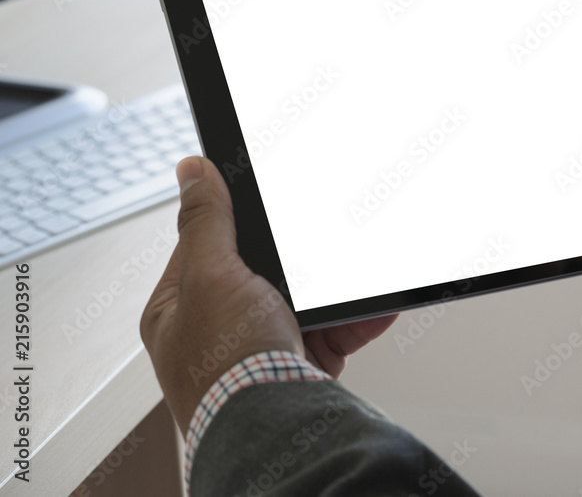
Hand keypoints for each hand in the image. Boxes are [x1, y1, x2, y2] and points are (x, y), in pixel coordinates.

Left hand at [141, 156, 394, 431]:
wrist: (268, 432)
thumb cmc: (224, 369)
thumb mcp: (210, 276)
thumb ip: (207, 222)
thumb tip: (191, 171)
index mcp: (180, 307)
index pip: (208, 245)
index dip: (240, 220)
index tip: (270, 199)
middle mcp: (218, 329)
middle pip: (265, 272)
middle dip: (302, 260)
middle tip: (327, 239)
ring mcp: (260, 348)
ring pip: (306, 302)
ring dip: (338, 291)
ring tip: (363, 272)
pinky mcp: (298, 366)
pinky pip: (334, 331)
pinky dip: (359, 319)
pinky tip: (378, 307)